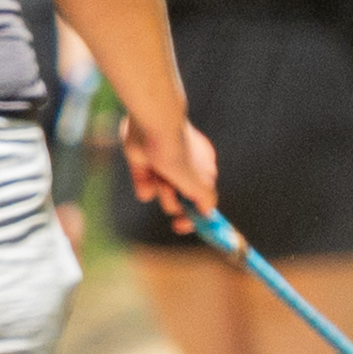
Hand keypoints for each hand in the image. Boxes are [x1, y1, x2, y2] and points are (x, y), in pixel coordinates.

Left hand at [115, 109, 221, 234]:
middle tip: (172, 190)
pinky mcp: (144, 166)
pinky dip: (144, 183)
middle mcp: (184, 170)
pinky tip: (147, 168)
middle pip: (179, 202)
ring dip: (161, 191)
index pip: (200, 201)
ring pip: (161, 196)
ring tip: (161, 176)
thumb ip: (207, 200)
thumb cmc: (180, 154)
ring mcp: (163, 169)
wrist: (153, 127)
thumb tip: (208, 214)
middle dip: (174, 201)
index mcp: (203, 171)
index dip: (192, 216)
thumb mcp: (200, 183)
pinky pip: (143, 189)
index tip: (181, 226)